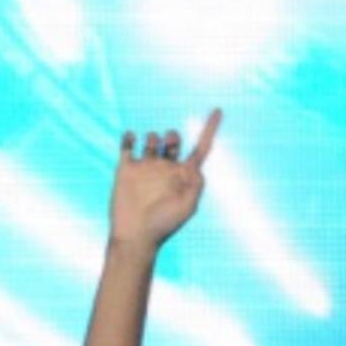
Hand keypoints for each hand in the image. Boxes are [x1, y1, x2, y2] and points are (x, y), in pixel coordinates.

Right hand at [109, 109, 221, 252]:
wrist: (135, 235)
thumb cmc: (164, 225)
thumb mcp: (187, 206)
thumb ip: (196, 184)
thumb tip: (197, 166)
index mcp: (184, 177)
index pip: (201, 148)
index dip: (210, 129)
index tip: (218, 110)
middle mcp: (166, 169)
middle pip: (173, 141)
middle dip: (173, 137)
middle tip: (170, 145)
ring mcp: (146, 167)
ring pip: (151, 139)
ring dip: (153, 138)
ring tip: (151, 151)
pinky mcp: (127, 168)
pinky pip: (128, 143)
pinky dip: (130, 136)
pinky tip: (132, 139)